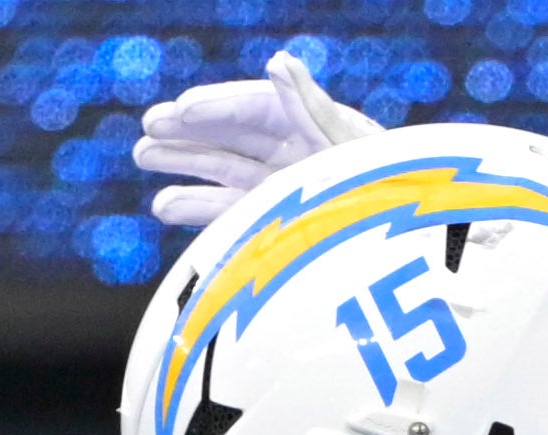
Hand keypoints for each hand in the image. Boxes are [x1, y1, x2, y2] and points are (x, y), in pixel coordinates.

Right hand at [135, 51, 380, 227]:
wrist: (404, 259)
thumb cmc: (384, 196)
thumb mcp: (350, 148)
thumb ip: (312, 109)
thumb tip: (279, 62)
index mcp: (312, 128)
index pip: (256, 109)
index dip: (219, 106)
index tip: (183, 110)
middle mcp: (291, 156)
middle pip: (232, 136)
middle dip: (189, 130)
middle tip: (148, 127)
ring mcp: (278, 193)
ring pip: (222, 172)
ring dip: (182, 164)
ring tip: (143, 156)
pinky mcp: (271, 228)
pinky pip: (227, 214)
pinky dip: (196, 209)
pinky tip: (162, 205)